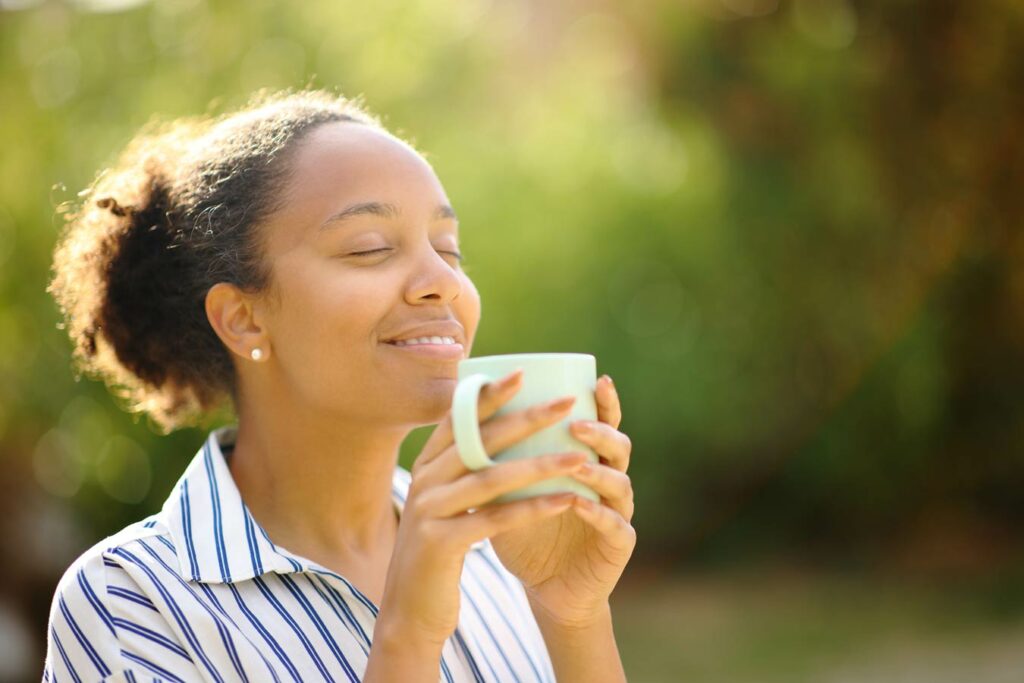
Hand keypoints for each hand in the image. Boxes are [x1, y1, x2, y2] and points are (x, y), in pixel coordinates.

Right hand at [373, 369, 592, 651]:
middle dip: (526, 419)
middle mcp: (423, 481)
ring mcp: (428, 511)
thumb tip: (497, 427)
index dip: (488, 394)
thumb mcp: (445, 502)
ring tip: (579, 455)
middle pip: (479, 441)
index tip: (523, 373)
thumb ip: (463, 468)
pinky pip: (496, 519)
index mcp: (425, 466)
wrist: (411, 611)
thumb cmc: (440, 550)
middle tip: (566, 402)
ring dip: (540, 464)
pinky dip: (533, 508)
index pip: (457, 419)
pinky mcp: (441, 544)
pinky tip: (566, 500)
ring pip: (492, 478)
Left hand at [489, 374, 635, 628]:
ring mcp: (618, 513)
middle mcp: (607, 482)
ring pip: (620, 483)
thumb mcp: (509, 488)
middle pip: (618, 446)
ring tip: (577, 462)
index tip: (596, 378)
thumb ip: (499, 455)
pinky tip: (579, 503)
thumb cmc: (524, 530)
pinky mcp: (618, 546)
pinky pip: (616, 525)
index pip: (601, 423)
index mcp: (587, 460)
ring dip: (599, 471)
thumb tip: (463, 409)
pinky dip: (598, 513)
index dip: (604, 402)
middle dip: (601, 431)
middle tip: (576, 422)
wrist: (542, 587)